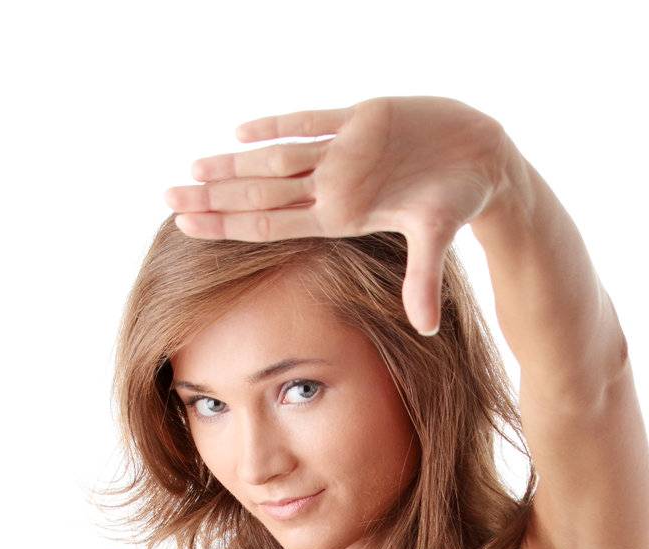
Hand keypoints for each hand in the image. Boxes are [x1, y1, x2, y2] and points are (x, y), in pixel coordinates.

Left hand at [162, 95, 510, 337]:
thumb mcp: (439, 239)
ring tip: (191, 168)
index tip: (186, 227)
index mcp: (342, 215)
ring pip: (275, 158)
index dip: (228, 222)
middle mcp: (333, 186)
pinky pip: (310, 122)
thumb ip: (424, 281)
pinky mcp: (359, 118)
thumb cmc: (459, 200)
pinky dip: (276, 124)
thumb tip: (427, 329)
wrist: (481, 162)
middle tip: (166, 196)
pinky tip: (239, 131)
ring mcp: (342, 153)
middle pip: (260, 191)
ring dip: (232, 163)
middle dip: (213, 195)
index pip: (271, 221)